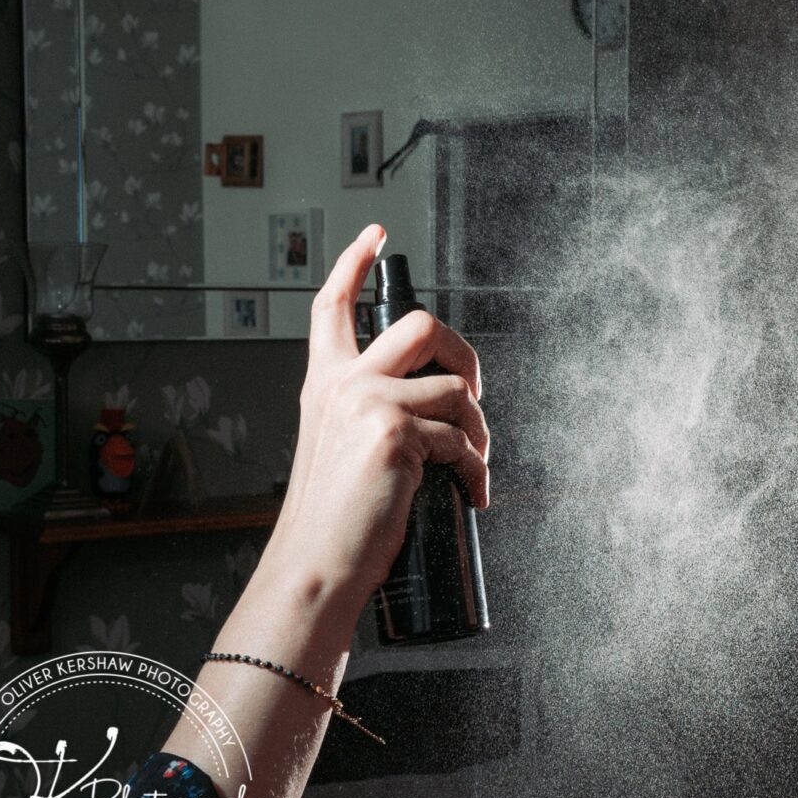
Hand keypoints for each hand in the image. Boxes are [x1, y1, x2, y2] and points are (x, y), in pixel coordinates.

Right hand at [257, 224, 489, 613]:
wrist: (318, 565)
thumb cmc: (336, 521)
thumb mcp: (340, 450)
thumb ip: (373, 415)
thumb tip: (440, 405)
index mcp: (324, 384)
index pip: (332, 305)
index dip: (353, 261)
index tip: (375, 232)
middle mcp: (342, 383)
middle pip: (418, 324)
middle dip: (463, 352)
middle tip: (472, 392)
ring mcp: (368, 402)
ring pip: (454, 388)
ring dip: (478, 430)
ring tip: (472, 465)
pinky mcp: (396, 431)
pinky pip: (463, 438)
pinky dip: (477, 469)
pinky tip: (471, 493)